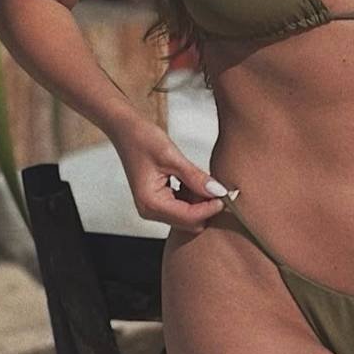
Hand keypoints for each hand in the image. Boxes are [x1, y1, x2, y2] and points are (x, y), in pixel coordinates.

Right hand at [111, 118, 229, 232]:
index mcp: (151, 203)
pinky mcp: (159, 202)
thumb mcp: (172, 156)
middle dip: (206, 207)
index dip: (210, 208)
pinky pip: (183, 207)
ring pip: (188, 217)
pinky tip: (194, 180)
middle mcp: (150, 211)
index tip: (226, 194)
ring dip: (201, 201)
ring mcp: (154, 208)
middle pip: (190, 222)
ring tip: (203, 178)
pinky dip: (193, 197)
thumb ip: (196, 177)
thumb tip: (218, 191)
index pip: (189, 217)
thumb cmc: (143, 140)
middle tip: (217, 185)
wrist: (127, 131)